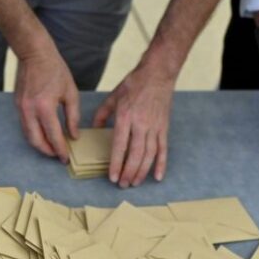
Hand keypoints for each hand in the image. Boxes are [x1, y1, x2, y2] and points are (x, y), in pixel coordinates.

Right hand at [14, 44, 79, 162]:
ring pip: (28, 135)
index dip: (60, 149)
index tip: (66, 158)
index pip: (53, 135)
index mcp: (45, 106)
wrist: (34, 53)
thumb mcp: (70, 92)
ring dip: (40, 144)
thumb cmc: (55, 69)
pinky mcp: (17, 105)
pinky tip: (44, 134)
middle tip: (58, 156)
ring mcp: (21, 108)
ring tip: (52, 147)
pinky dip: (34, 134)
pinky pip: (25, 126)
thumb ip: (72, 116)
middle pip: (36, 141)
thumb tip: (73, 135)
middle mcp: (29, 110)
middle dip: (47, 151)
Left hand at [93, 61, 174, 185]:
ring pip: (149, 155)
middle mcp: (141, 124)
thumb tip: (94, 130)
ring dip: (142, 171)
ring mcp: (154, 127)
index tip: (112, 176)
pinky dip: (161, 164)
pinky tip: (157, 177)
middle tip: (123, 185)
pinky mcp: (164, 127)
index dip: (116, 163)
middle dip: (129, 172)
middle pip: (135, 154)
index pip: (120, 145)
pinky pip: (163, 149)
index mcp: (125, 117)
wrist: (158, 73)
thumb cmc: (134, 84)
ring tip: (135, 183)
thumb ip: (101, 114)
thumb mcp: (113, 96)